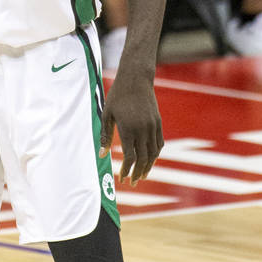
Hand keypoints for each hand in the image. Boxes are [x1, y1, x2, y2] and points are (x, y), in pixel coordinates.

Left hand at [99, 67, 163, 184]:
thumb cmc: (117, 96)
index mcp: (128, 129)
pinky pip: (159, 143)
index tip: (122, 178)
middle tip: (132, 182)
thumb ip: (105, 135)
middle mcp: (143, 129)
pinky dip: (155, 154)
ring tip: (142, 175)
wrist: (136, 79)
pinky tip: (150, 160)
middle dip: (137, 172)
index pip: (129, 156)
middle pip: (143, 158)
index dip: (126, 170)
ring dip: (148, 166)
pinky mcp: (158, 122)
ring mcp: (153, 126)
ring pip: (153, 153)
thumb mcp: (107, 114)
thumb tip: (102, 155)